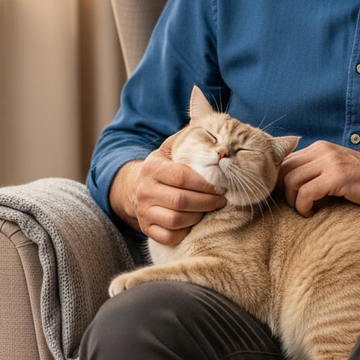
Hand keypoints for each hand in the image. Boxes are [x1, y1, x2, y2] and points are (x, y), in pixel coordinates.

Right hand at [111, 131, 225, 244]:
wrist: (137, 187)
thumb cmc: (166, 165)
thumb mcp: (172, 147)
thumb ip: (189, 136)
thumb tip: (210, 123)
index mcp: (152, 167)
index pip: (181, 177)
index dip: (205, 183)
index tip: (222, 184)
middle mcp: (144, 190)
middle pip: (180, 201)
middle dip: (207, 201)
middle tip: (222, 199)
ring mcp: (144, 211)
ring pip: (176, 220)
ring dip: (199, 216)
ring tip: (210, 209)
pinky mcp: (146, 229)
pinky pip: (169, 236)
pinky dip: (185, 232)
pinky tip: (195, 222)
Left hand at [278, 140, 359, 215]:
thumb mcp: (338, 167)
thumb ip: (318, 169)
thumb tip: (290, 183)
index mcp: (320, 147)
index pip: (286, 160)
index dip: (280, 180)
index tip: (284, 196)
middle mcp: (322, 150)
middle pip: (284, 169)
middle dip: (282, 190)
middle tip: (291, 205)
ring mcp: (330, 162)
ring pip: (291, 180)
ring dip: (292, 200)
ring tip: (303, 209)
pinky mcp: (337, 177)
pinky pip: (306, 193)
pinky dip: (303, 206)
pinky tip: (311, 213)